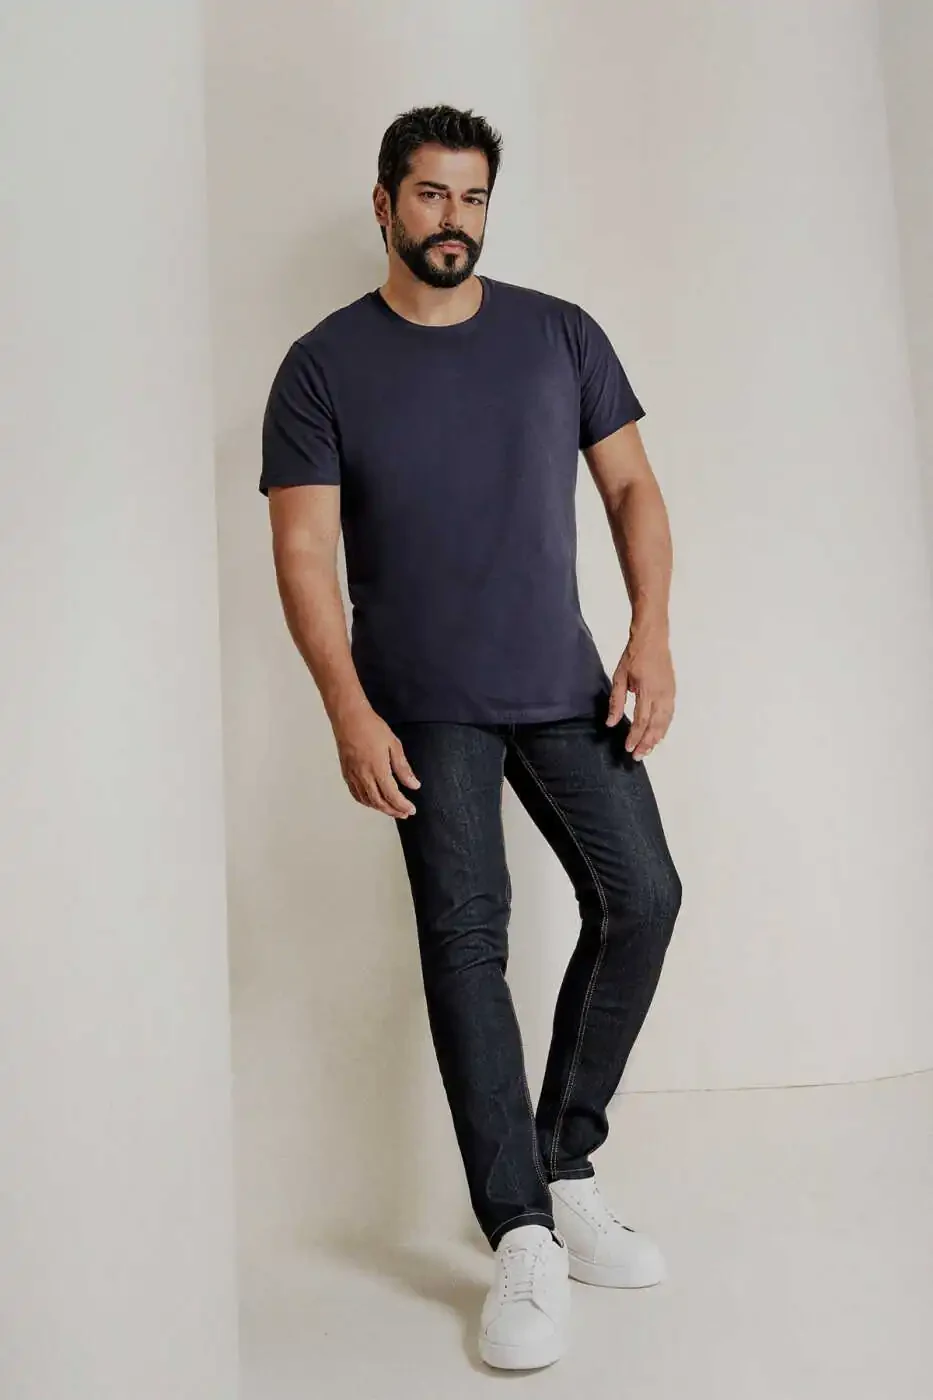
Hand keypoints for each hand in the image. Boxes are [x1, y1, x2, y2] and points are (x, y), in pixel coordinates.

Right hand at [332, 703, 420, 817]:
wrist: (349, 718)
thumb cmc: (372, 728)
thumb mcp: (394, 745)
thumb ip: (403, 768)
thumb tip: (414, 785)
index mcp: (378, 769)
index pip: (392, 795)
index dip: (402, 805)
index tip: (412, 810)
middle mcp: (364, 776)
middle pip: (379, 802)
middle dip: (393, 811)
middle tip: (404, 813)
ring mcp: (353, 776)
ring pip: (367, 801)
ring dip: (380, 808)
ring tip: (392, 809)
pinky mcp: (346, 773)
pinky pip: (356, 794)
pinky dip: (366, 802)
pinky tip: (373, 801)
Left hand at [605, 626, 675, 759]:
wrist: (653, 639)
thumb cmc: (634, 656)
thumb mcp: (619, 677)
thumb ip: (616, 701)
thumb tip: (611, 722)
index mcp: (647, 691)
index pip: (641, 720)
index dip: (635, 736)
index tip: (628, 748)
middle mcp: (662, 695)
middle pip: (656, 726)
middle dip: (647, 743)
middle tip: (638, 756)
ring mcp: (669, 694)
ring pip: (665, 723)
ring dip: (656, 738)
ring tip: (647, 749)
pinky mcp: (673, 692)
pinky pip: (669, 715)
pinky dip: (664, 728)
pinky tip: (657, 734)